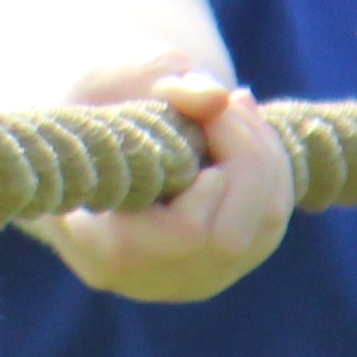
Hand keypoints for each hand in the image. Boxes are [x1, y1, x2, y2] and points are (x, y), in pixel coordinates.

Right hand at [26, 61, 290, 304]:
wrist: (84, 139)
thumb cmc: (87, 102)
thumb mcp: (106, 76)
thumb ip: (155, 80)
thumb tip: (217, 97)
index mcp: (94, 243)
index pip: (181, 235)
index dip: (207, 185)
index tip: (200, 122)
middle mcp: (143, 279)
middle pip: (228, 240)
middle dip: (246, 155)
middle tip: (230, 98)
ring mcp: (184, 280)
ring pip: (262, 232)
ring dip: (265, 157)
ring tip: (237, 104)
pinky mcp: (216, 267)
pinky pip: (269, 228)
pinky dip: (273, 171)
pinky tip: (246, 128)